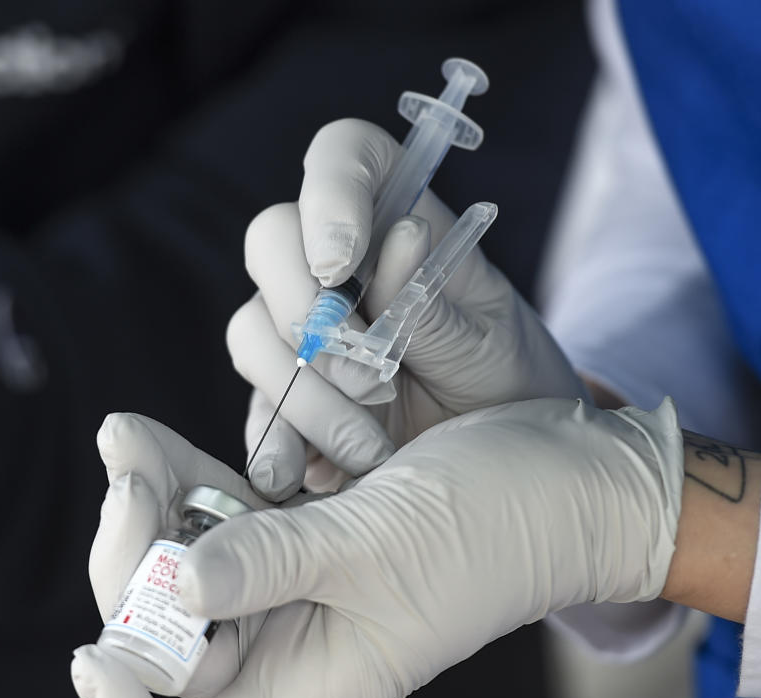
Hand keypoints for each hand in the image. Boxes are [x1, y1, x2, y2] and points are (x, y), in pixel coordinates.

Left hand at [72, 397, 683, 697]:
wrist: (570, 474)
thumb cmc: (498, 524)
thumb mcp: (381, 545)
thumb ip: (274, 561)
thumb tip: (168, 580)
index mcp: (319, 682)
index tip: (91, 655)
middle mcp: (299, 644)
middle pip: (171, 646)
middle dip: (129, 571)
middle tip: (127, 488)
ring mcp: (303, 584)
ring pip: (188, 571)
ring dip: (147, 511)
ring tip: (126, 442)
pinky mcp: (310, 528)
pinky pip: (224, 517)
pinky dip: (184, 480)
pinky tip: (149, 436)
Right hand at [228, 118, 587, 499]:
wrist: (499, 461)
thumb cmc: (507, 382)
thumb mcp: (492, 345)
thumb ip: (439, 305)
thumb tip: (399, 240)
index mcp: (398, 221)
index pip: (346, 155)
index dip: (330, 189)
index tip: (341, 261)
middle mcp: (338, 267)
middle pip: (272, 238)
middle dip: (306, 310)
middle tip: (369, 375)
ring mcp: (302, 331)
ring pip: (253, 329)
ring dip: (305, 393)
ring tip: (373, 450)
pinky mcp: (287, 395)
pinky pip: (256, 408)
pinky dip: (276, 445)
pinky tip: (309, 478)